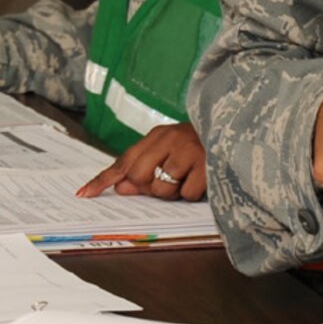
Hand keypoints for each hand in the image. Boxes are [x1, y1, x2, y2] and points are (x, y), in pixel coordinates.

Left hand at [79, 122, 206, 201]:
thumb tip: (121, 188)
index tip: (83, 195)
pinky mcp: (206, 165)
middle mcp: (169, 139)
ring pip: (163, 189)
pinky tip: (204, 179)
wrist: (239, 128)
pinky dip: (194, 193)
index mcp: (156, 136)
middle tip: (170, 180)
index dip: (102, 179)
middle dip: (150, 187)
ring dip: (174, 192)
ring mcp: (187, 151)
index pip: (122, 161)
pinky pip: (187, 193)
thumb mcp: (170, 151)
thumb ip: (144, 167)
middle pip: (140, 178)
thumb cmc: (201, 146)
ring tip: (190, 176)